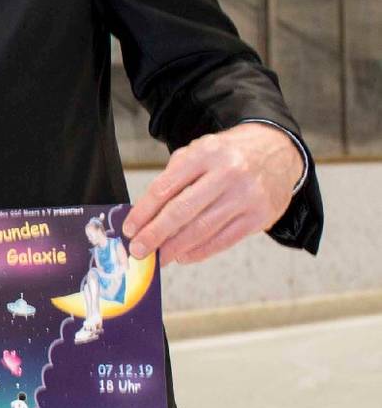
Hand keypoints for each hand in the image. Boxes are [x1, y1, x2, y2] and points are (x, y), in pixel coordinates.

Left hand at [125, 123, 304, 264]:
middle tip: (139, 250)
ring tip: (159, 257)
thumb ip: (173, 178)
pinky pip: (224, 239)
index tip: (129, 229)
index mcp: (205, 154)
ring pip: (203, 229)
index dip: (143, 212)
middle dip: (155, 234)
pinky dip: (201, 251)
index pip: (165, 188)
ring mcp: (247, 196)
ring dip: (176, 247)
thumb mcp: (199, 152)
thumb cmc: (229, 155)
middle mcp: (228, 173)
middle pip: (182, 211)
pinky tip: (184, 256)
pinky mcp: (261, 215)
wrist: (277, 150)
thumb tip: (146, 216)